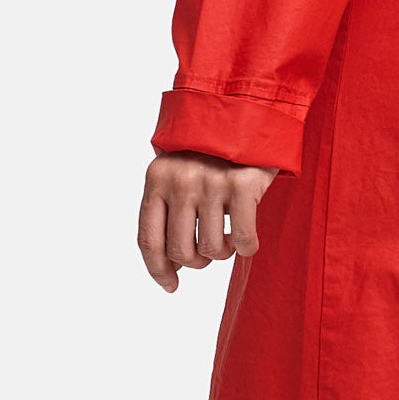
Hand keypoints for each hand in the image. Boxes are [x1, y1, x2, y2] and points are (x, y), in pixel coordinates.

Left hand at [139, 151, 278, 292]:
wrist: (249, 113)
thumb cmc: (212, 153)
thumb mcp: (179, 173)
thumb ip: (169, 210)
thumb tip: (168, 269)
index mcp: (157, 178)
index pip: (149, 240)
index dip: (158, 270)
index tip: (170, 286)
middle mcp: (180, 180)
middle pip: (180, 251)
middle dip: (197, 262)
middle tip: (209, 252)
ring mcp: (211, 182)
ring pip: (212, 249)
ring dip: (223, 253)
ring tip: (229, 238)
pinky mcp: (242, 185)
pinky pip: (243, 240)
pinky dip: (247, 247)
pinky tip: (247, 239)